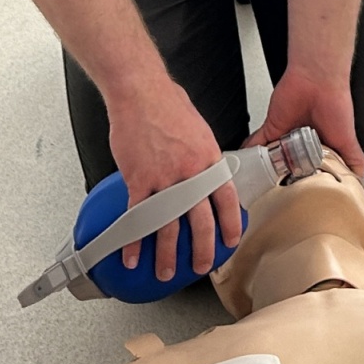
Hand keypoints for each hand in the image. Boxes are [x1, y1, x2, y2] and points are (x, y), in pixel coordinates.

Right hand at [103, 75, 243, 281]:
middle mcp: (190, 174)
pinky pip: (137, 218)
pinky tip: (132, 255)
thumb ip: (204, 159)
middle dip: (202, 250)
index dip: (230, 225)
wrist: (141, 92)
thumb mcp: (200, 132)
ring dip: (167, 254)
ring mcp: (164, 179)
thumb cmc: (168, 105)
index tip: (230, 242)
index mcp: (209, 161)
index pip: (227, 201)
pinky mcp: (138, 180)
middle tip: (202, 266)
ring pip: (168, 227)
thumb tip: (205, 176)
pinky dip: (134, 241)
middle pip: (200, 222)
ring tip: (165, 271)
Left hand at [256, 65, 363, 187]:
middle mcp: (303, 145)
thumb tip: (359, 184)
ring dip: (266, 169)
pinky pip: (258, 143)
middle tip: (279, 192)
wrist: (317, 80)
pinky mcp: (272, 128)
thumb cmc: (336, 105)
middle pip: (290, 169)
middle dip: (284, 179)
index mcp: (322, 149)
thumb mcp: (349, 141)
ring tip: (261, 183)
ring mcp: (287, 137)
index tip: (303, 197)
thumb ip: (354, 162)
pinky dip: (251, 153)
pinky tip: (248, 165)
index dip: (307, 185)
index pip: (313, 173)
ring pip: (273, 159)